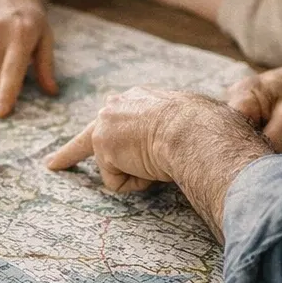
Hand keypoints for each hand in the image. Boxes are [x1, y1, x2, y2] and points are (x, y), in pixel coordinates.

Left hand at [46, 88, 269, 238]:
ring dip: (140, 176)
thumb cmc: (210, 126)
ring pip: (116, 168)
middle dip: (68, 154)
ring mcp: (107, 124)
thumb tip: (231, 134)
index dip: (106, 133)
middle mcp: (118, 105)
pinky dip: (138, 183)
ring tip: (161, 163)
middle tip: (50, 166)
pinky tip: (153, 168)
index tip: (92, 138)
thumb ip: (187, 128)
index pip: (117, 117)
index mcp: (142, 98)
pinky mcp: (102, 145)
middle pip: (89, 137)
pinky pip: (119, 183)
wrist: (199, 129)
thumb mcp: (197, 120)